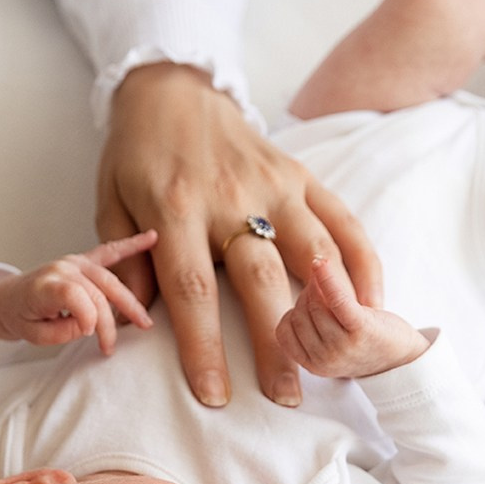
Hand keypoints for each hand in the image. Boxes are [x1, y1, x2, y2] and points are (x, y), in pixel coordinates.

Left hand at [0, 231, 156, 353]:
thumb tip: (89, 325)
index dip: (87, 317)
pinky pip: (109, 252)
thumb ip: (61, 332)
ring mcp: (73, 263)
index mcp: (45, 286)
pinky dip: (131, 245)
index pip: (75, 296)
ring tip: (144, 322)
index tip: (88, 335)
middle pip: (97, 292)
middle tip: (111, 346)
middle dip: (109, 322)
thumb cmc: (20, 316)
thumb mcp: (33, 335)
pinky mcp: (82, 261)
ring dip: (129, 302)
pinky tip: (152, 238)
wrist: (7, 298)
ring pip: (110, 280)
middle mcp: (62, 269)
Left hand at [99, 63, 382, 407]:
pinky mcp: (300, 174)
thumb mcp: (111, 203)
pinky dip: (361, 260)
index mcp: (175, 208)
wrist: (172, 88)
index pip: (192, 289)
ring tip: (337, 356)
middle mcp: (230, 197)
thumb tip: (137, 322)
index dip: (204, 346)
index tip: (214, 394)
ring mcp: (272, 184)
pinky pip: (340, 219)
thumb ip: (126, 262)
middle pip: (258, 280)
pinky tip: (373, 299)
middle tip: (286, 395)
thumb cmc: (137, 155)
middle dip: (274, 343)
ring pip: (310, 253)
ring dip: (326, 308)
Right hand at [276, 257, 430, 378]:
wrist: (407, 358)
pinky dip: (328, 278)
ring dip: (322, 287)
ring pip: (315, 303)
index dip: (295, 310)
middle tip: (329, 293)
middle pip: (300, 312)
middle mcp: (324, 360)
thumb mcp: (329, 345)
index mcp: (312, 365)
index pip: (283, 329)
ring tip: (336, 286)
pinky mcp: (361, 330)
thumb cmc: (366, 345)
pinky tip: (320, 262)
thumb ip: (307, 329)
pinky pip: (336, 299)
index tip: (313, 304)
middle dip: (311, 296)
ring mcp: (342, 347)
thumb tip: (284, 287)